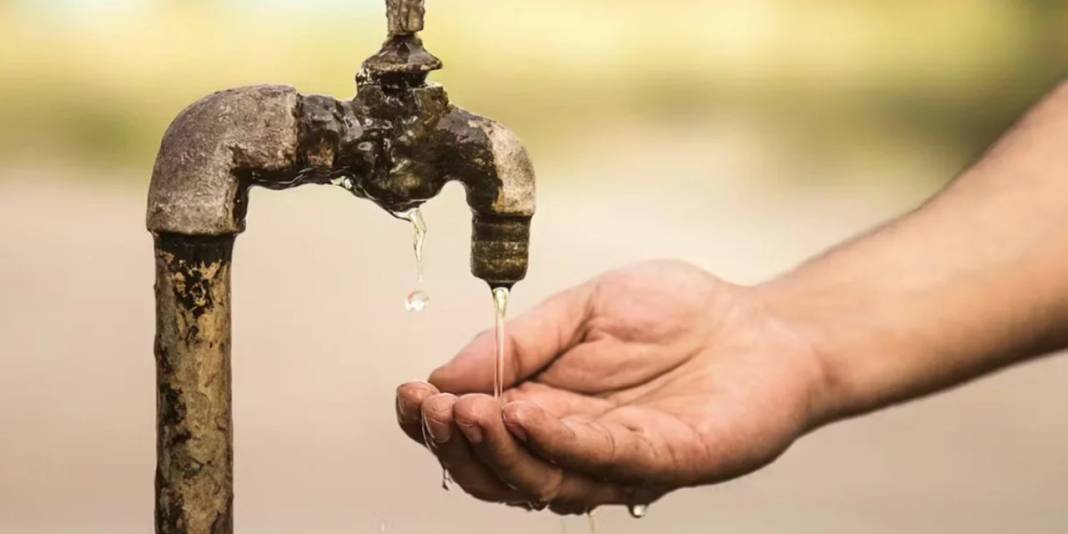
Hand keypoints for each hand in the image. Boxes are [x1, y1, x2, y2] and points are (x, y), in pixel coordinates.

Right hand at [395, 261, 827, 513]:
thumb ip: (519, 343)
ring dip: (497, 451)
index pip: (476, 434)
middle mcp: (574, 447)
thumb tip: (441, 374)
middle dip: (456, 444)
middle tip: (433, 408)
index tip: (407, 393)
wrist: (762, 322)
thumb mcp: (582, 311)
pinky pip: (608, 460)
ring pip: (542, 481)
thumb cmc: (675, 315)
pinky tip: (528, 414)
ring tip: (468, 411)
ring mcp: (621, 461)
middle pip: (498, 474)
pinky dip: (563, 442)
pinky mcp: (669, 458)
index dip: (433, 423)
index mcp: (546, 410)